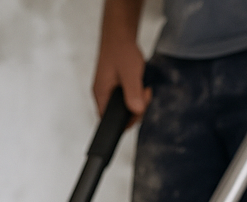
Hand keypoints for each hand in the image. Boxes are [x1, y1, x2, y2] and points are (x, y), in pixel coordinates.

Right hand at [93, 0, 151, 121]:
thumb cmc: (121, 50)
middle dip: (135, 110)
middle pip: (118, 116)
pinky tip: (138, 85)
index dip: (127, 121)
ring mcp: (107, 91)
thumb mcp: (130, 73)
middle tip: (145, 95)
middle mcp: (102, 96)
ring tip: (143, 88)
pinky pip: (125, 99)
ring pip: (123, 107)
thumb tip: (137, 111)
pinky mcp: (113, 87)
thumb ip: (133, 93)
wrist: (119, 34)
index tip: (139, 109)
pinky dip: (134, 95)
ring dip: (136, 101)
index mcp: (101, 95)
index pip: (110, 121)